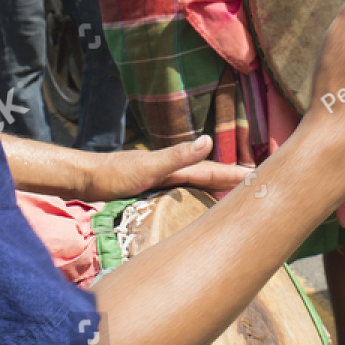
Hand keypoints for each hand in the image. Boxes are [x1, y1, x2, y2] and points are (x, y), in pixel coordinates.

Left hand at [83, 136, 252, 200]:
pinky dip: (196, 196)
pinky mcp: (151, 191)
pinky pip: (183, 194)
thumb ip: (177, 156)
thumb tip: (208, 141)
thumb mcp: (148, 167)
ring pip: (196, 184)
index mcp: (175, 165)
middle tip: (256, 183)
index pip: (211, 170)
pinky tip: (197, 203)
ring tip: (235, 193)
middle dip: (231, 179)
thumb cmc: (114, 174)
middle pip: (207, 175)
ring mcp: (161, 180)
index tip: (259, 176)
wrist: (85, 178)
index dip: (234, 174)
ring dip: (216, 187)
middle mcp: (171, 171)